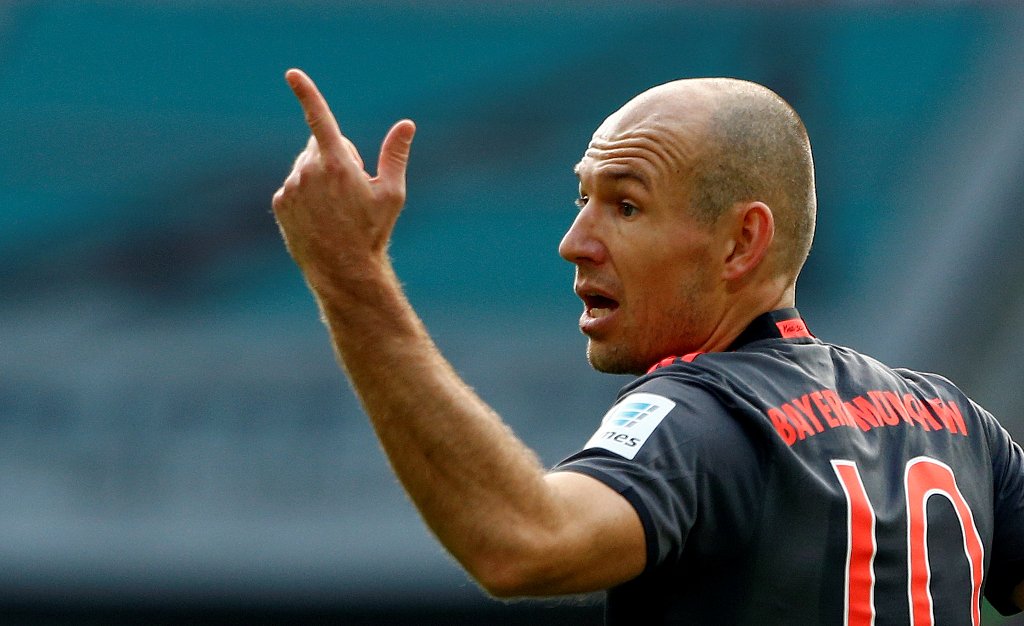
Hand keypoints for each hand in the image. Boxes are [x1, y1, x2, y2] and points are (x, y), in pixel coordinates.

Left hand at [272, 68, 415, 289]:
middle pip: (321, 145)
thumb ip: (395, 155)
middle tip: (354, 191)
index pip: (320, 118)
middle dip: (338, 158)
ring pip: (307, 166)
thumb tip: (406, 124)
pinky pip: (295, 186)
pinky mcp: (280, 203)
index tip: (292, 74)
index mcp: (337, 163)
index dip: (307, 93)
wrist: (343, 271)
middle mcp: (308, 171)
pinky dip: (306, 194)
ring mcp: (291, 187)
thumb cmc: (373, 232)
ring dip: (321, 177)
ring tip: (337, 210)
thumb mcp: (392, 194)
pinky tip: (320, 217)